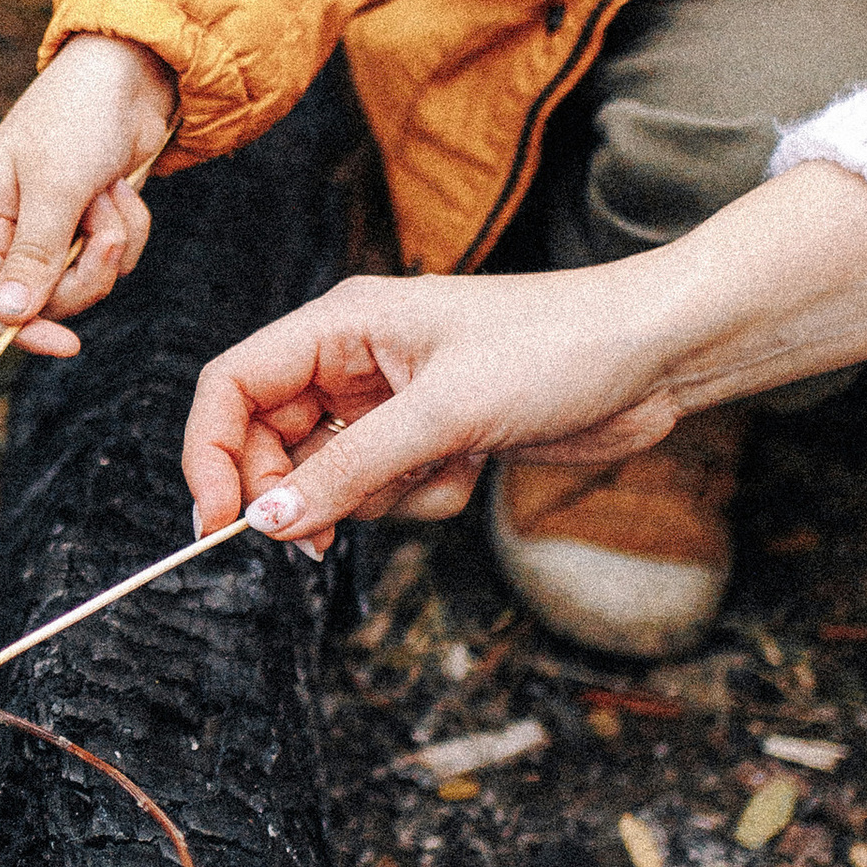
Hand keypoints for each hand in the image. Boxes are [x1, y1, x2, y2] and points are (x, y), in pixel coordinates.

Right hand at [0, 34, 177, 353]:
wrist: (130, 71)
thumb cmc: (80, 116)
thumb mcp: (56, 187)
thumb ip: (34, 255)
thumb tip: (6, 316)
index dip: (24, 329)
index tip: (69, 345)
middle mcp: (6, 233)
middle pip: (44, 303)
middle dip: (88, 269)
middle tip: (108, 230)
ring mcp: (48, 231)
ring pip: (84, 283)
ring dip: (112, 242)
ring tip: (112, 193)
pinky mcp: (85, 226)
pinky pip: (111, 261)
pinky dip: (128, 230)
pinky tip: (121, 188)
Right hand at [181, 272, 679, 547]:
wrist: (655, 355)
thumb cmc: (557, 348)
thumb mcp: (444, 414)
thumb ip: (348, 470)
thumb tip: (266, 520)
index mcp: (341, 325)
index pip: (233, 386)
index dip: (211, 455)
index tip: (221, 523)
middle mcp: (355, 361)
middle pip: (272, 442)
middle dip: (300, 493)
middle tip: (322, 541)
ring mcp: (393, 403)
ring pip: (333, 478)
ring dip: (377, 499)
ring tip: (443, 471)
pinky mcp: (433, 438)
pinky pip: (389, 492)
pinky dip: (423, 497)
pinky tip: (475, 468)